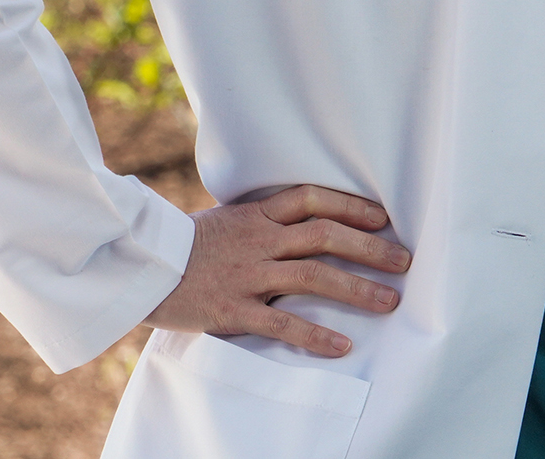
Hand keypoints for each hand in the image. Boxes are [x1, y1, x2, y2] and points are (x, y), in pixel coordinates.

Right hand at [145, 184, 411, 356]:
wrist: (138, 269)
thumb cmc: (185, 245)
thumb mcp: (226, 219)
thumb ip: (264, 219)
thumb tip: (305, 219)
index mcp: (256, 215)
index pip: (313, 199)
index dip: (351, 205)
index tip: (385, 217)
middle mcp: (257, 241)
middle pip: (324, 236)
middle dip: (370, 248)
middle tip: (405, 261)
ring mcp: (246, 275)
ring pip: (312, 277)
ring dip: (356, 289)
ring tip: (389, 301)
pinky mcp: (231, 310)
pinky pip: (281, 323)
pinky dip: (314, 335)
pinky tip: (341, 345)